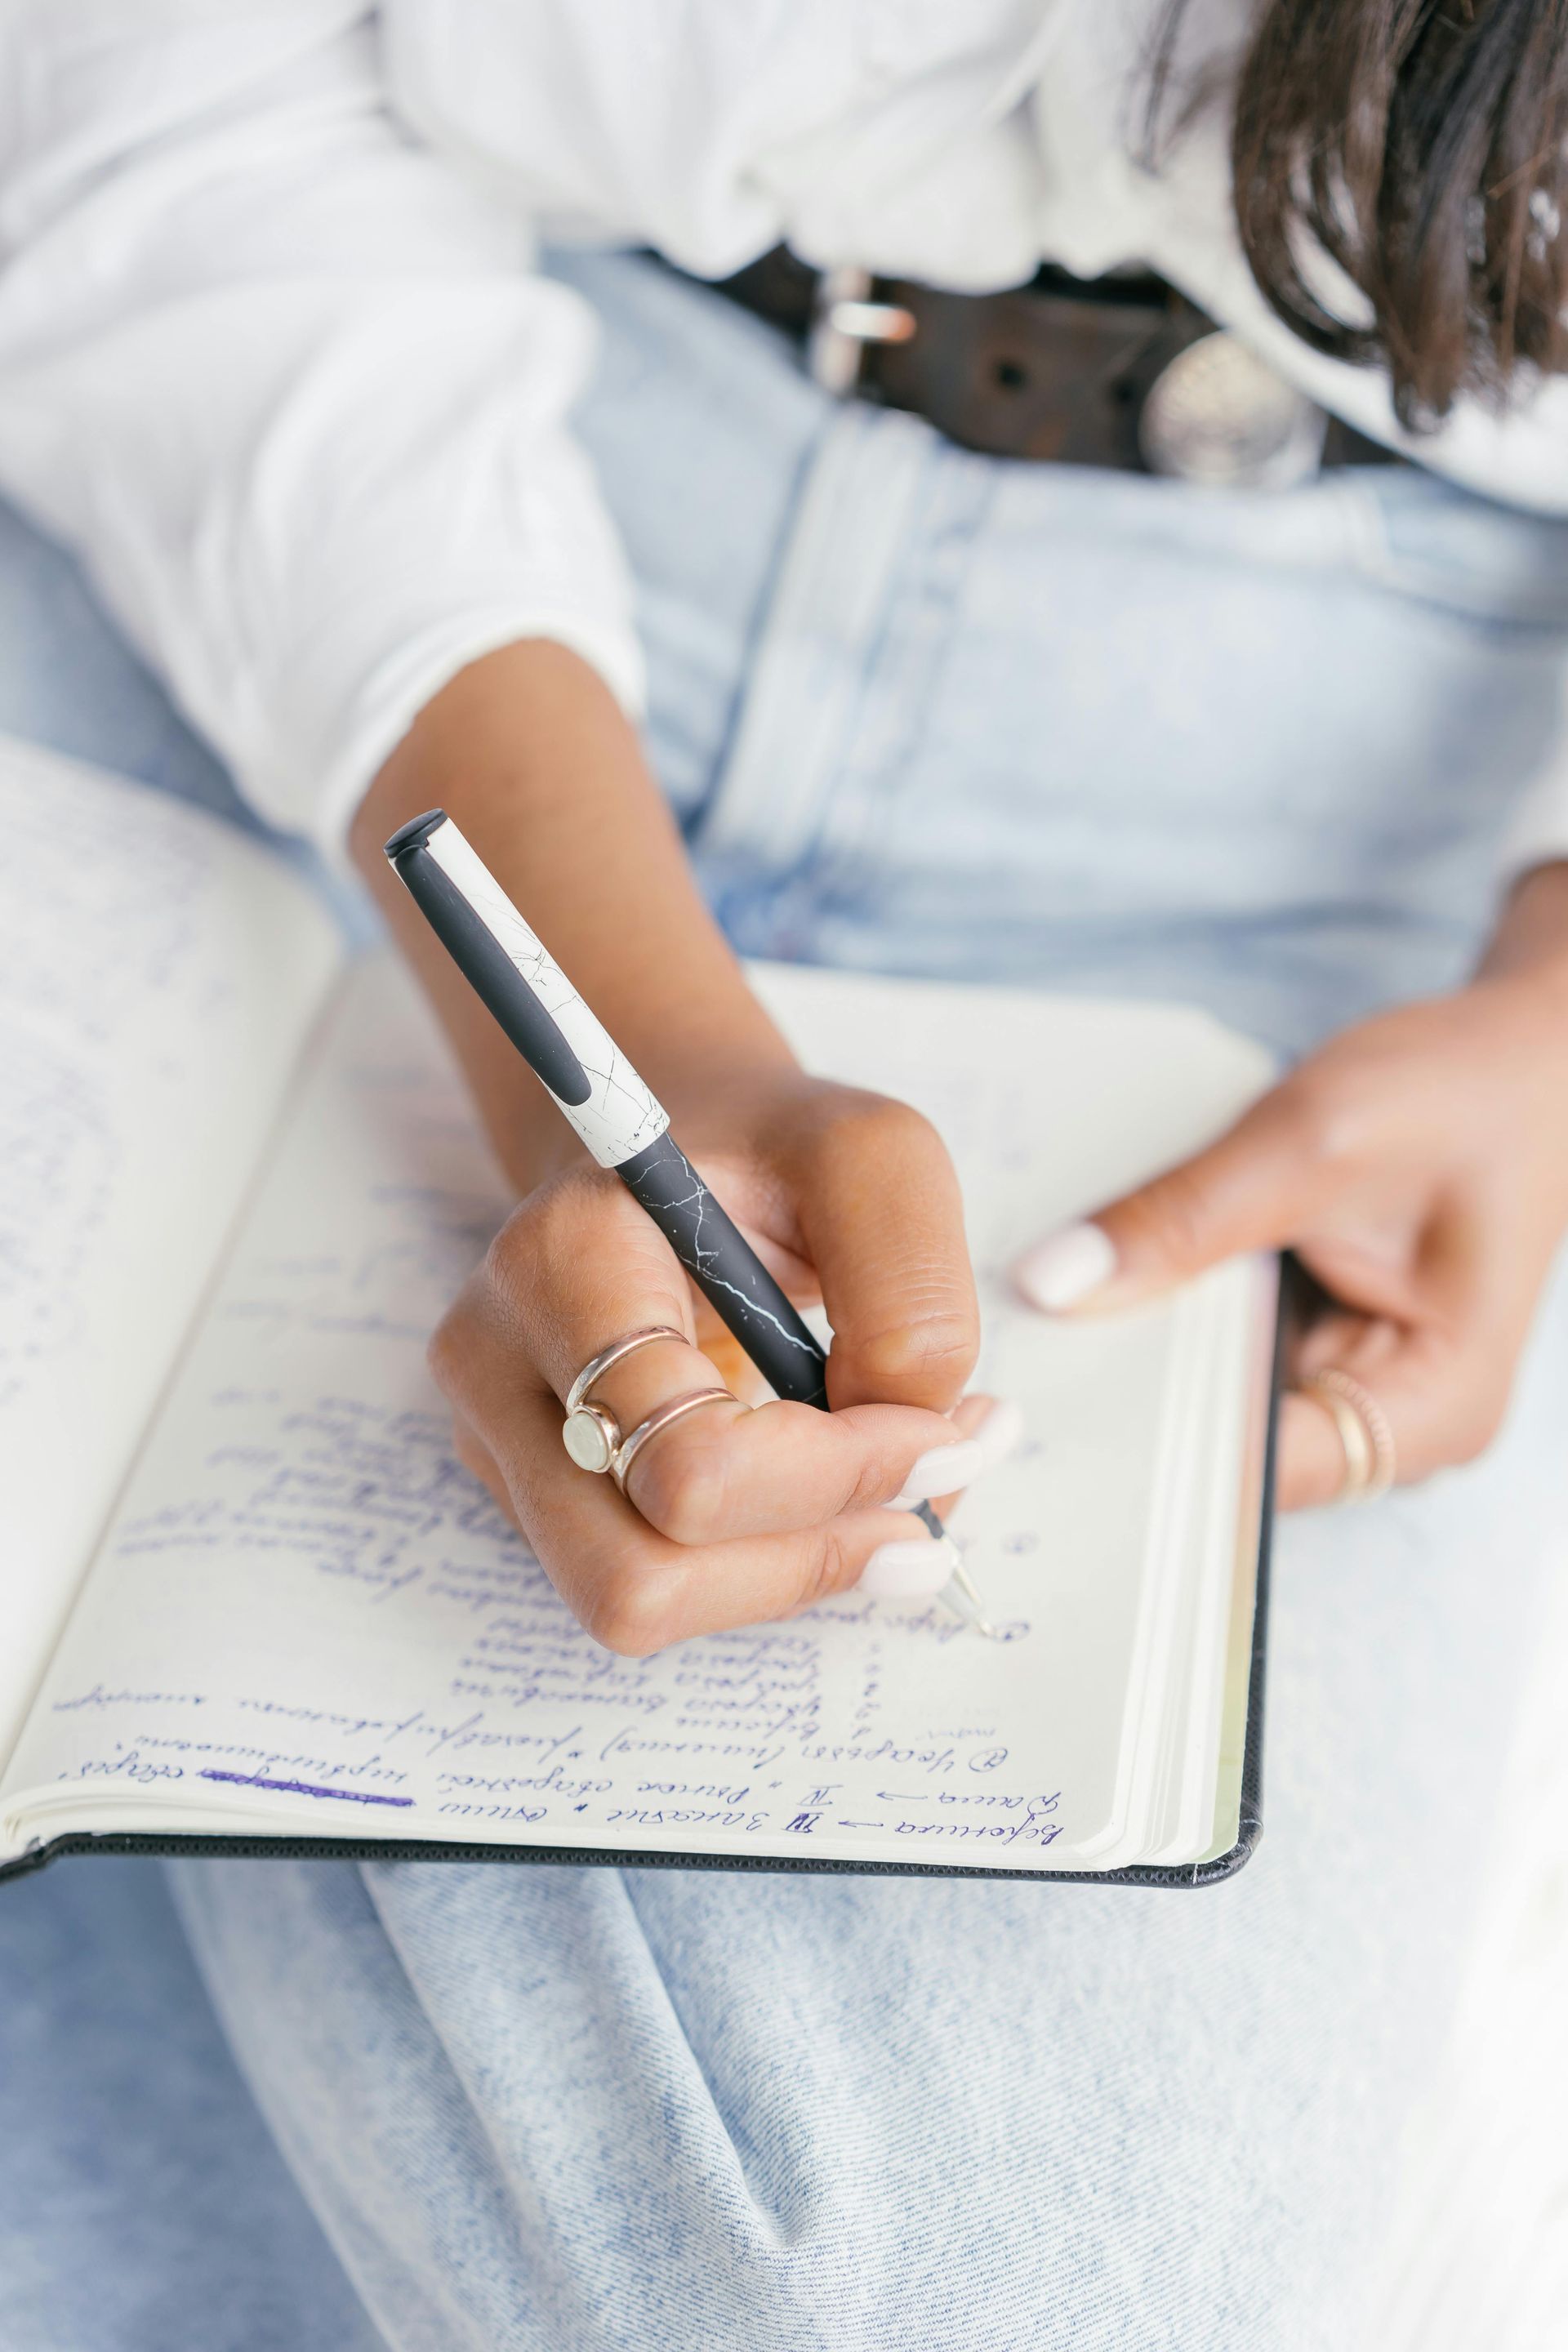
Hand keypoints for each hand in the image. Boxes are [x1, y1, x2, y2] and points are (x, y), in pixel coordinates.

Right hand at [431, 1071, 1016, 1650]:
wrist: (675, 1161)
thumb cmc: (773, 1155)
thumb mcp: (876, 1157)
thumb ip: (912, 1290)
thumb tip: (906, 1442)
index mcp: (561, 1260)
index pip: (685, 1459)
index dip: (840, 1475)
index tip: (950, 1430)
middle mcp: (498, 1365)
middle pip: (634, 1576)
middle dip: (809, 1554)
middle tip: (933, 1491)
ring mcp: (499, 1443)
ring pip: (637, 1605)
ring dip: (794, 1572)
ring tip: (902, 1500)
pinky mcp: (533, 1498)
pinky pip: (657, 1588)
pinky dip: (771, 1563)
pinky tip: (838, 1492)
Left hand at [1013, 957, 1567, 1509]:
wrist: (1520, 1054)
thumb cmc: (1464, 1092)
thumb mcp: (1312, 1141)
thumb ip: (1182, 1218)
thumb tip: (1052, 1283)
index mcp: (1427, 1410)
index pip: (1251, 1476)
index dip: (1139, 1443)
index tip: (1033, 1407)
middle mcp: (1389, 1424)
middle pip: (1221, 1447)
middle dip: (1124, 1396)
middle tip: (1011, 1353)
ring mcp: (1351, 1386)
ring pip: (1206, 1402)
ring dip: (1138, 1350)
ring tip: (1043, 1308)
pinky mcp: (1313, 1342)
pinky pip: (1215, 1352)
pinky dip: (1167, 1313)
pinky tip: (1102, 1276)